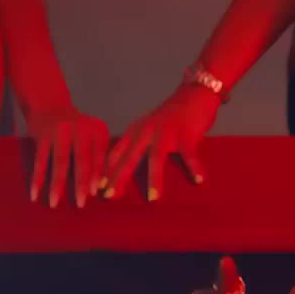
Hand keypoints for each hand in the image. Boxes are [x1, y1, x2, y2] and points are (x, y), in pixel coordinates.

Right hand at [24, 106, 108, 208]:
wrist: (50, 104)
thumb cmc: (76, 128)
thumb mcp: (93, 135)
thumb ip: (99, 155)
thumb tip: (102, 186)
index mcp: (98, 130)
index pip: (99, 157)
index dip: (97, 176)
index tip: (96, 193)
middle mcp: (81, 128)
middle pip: (82, 160)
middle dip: (81, 184)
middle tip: (81, 204)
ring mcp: (60, 130)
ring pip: (59, 162)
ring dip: (57, 185)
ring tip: (54, 203)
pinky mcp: (41, 134)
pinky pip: (40, 160)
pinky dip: (37, 177)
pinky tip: (35, 192)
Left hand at [104, 84, 219, 200]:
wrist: (193, 95)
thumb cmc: (170, 118)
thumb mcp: (147, 129)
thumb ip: (137, 146)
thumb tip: (123, 172)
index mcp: (134, 132)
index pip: (115, 153)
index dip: (105, 171)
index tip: (96, 188)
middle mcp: (146, 132)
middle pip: (130, 158)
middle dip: (118, 178)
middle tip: (109, 196)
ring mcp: (166, 133)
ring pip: (157, 158)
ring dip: (154, 179)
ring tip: (153, 198)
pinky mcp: (186, 135)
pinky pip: (190, 155)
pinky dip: (194, 168)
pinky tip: (198, 180)